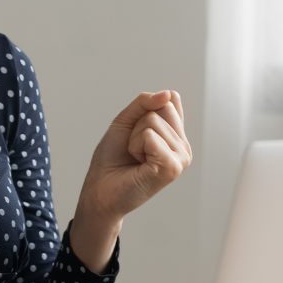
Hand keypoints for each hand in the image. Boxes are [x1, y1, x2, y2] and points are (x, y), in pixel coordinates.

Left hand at [71, 91, 191, 271]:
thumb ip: (145, 102)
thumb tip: (168, 94)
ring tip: (135, 157)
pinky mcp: (172, 168)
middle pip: (163, 107)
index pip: (170, 99)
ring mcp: (181, 158)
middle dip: (138, 124)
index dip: (145, 109)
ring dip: (135, 138)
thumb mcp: (126, 120)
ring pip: (153, 121)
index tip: (136, 132)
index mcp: (176, 135)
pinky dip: (136, 146)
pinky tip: (138, 164)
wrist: (100, 188)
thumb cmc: (112, 158)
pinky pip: (151, 136)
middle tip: (134, 148)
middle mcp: (182, 146)